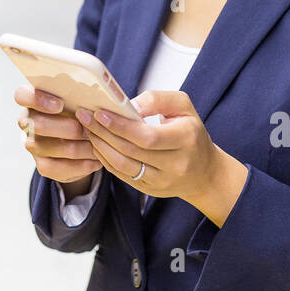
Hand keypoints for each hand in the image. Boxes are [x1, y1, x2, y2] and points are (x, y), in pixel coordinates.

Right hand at [13, 84, 101, 184]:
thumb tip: (95, 98)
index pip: (22, 96)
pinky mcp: (42, 165)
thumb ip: (79, 95)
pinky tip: (96, 161)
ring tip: (99, 144)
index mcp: (31, 100)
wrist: (77, 138)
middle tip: (90, 128)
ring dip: (81, 148)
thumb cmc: (77, 109)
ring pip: (55, 148)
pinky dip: (82, 165)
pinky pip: (59, 168)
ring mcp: (32, 145)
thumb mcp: (76, 98)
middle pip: (39, 125)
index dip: (38, 100)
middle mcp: (27, 122)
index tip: (60, 104)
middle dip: (70, 128)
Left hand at [78, 90, 242, 216]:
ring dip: (101, 147)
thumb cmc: (191, 133)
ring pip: (123, 166)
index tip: (100, 113)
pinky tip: (97, 145)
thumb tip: (129, 105)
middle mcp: (175, 164)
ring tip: (87, 130)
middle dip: (103, 133)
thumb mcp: (183, 106)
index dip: (120, 126)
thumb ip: (157, 100)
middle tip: (84, 117)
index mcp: (185, 139)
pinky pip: (122, 176)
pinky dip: (106, 160)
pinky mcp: (150, 190)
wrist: (205, 172)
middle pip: (131, 151)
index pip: (147, 137)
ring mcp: (162, 181)